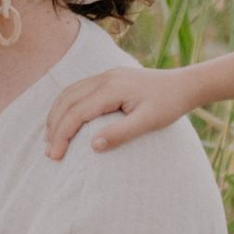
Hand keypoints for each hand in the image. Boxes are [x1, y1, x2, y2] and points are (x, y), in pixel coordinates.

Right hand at [43, 63, 203, 162]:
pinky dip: (66, 107)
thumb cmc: (168, 105)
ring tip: (51, 138)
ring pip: (69, 93)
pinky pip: (78, 90)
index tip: (55, 156)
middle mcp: (104, 78)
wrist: (184, 85)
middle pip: (67, 101)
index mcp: (112, 88)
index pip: (76, 112)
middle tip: (49, 152)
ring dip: (56, 115)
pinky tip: (65, 121)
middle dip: (54, 126)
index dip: (62, 134)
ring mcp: (105, 76)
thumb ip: (121, 133)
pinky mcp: (108, 79)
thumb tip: (92, 146)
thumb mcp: (148, 122)